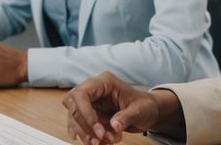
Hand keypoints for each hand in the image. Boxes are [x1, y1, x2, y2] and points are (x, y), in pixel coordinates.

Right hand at [64, 72, 183, 144]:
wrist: (147, 112)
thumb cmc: (144, 105)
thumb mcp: (140, 110)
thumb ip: (127, 116)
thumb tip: (114, 125)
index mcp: (105, 82)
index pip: (82, 94)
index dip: (85, 113)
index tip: (98, 131)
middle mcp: (94, 90)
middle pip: (73, 105)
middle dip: (85, 126)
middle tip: (100, 139)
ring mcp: (90, 101)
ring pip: (74, 117)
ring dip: (86, 133)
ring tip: (103, 143)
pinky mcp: (89, 113)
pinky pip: (78, 124)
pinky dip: (85, 135)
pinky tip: (92, 142)